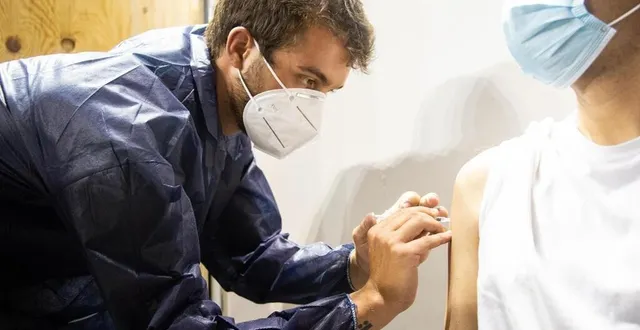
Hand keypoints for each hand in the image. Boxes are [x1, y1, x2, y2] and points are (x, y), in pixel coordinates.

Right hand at [349, 207, 451, 328]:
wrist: (382, 297)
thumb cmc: (389, 276)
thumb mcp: (392, 249)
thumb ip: (405, 235)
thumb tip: (427, 223)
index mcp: (377, 230)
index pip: (401, 212)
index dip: (420, 211)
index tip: (432, 213)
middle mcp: (382, 233)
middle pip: (411, 213)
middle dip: (429, 214)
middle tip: (440, 219)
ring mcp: (392, 242)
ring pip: (419, 221)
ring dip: (434, 224)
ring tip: (442, 229)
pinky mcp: (404, 253)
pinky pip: (427, 240)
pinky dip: (440, 237)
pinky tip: (448, 237)